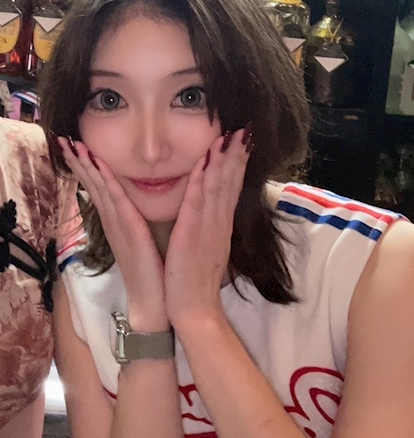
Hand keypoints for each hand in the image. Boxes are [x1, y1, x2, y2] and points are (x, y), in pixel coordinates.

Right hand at [58, 137, 166, 327]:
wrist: (153, 301)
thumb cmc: (150, 272)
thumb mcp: (139, 241)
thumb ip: (132, 222)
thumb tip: (130, 206)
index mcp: (115, 220)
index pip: (96, 187)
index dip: (83, 166)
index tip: (72, 146)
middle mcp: (112, 219)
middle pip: (90, 183)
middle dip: (76, 160)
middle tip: (62, 138)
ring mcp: (117, 223)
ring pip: (98, 187)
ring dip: (85, 164)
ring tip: (71, 144)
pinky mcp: (128, 228)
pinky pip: (115, 198)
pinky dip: (106, 180)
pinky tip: (98, 164)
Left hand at [163, 128, 250, 329]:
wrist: (193, 309)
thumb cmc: (193, 279)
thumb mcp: (206, 247)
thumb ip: (210, 227)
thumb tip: (212, 209)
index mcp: (220, 225)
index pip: (231, 187)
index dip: (238, 162)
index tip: (244, 138)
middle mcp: (218, 223)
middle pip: (231, 182)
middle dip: (237, 153)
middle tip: (245, 128)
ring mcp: (208, 228)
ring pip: (218, 186)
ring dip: (225, 159)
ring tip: (231, 134)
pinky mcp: (193, 234)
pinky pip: (199, 201)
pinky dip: (202, 179)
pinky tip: (206, 161)